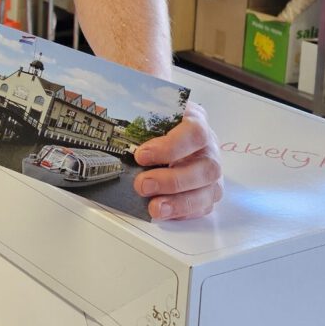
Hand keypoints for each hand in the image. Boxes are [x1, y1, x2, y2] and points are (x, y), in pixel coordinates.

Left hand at [133, 101, 221, 220]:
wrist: (180, 133)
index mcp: (197, 123)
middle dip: (172, 181)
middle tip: (143, 185)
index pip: (194, 133)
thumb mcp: (155, 113)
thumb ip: (143, 119)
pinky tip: (166, 212)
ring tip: (155, 207)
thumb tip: (112, 128)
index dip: (170, 147)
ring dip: (179, 203)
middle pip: (205, 168)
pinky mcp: (209, 191)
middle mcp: (210, 148)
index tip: (142, 156)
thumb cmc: (166, 125)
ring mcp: (212, 172)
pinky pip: (203, 206)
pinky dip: (183, 212)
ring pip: (208, 191)